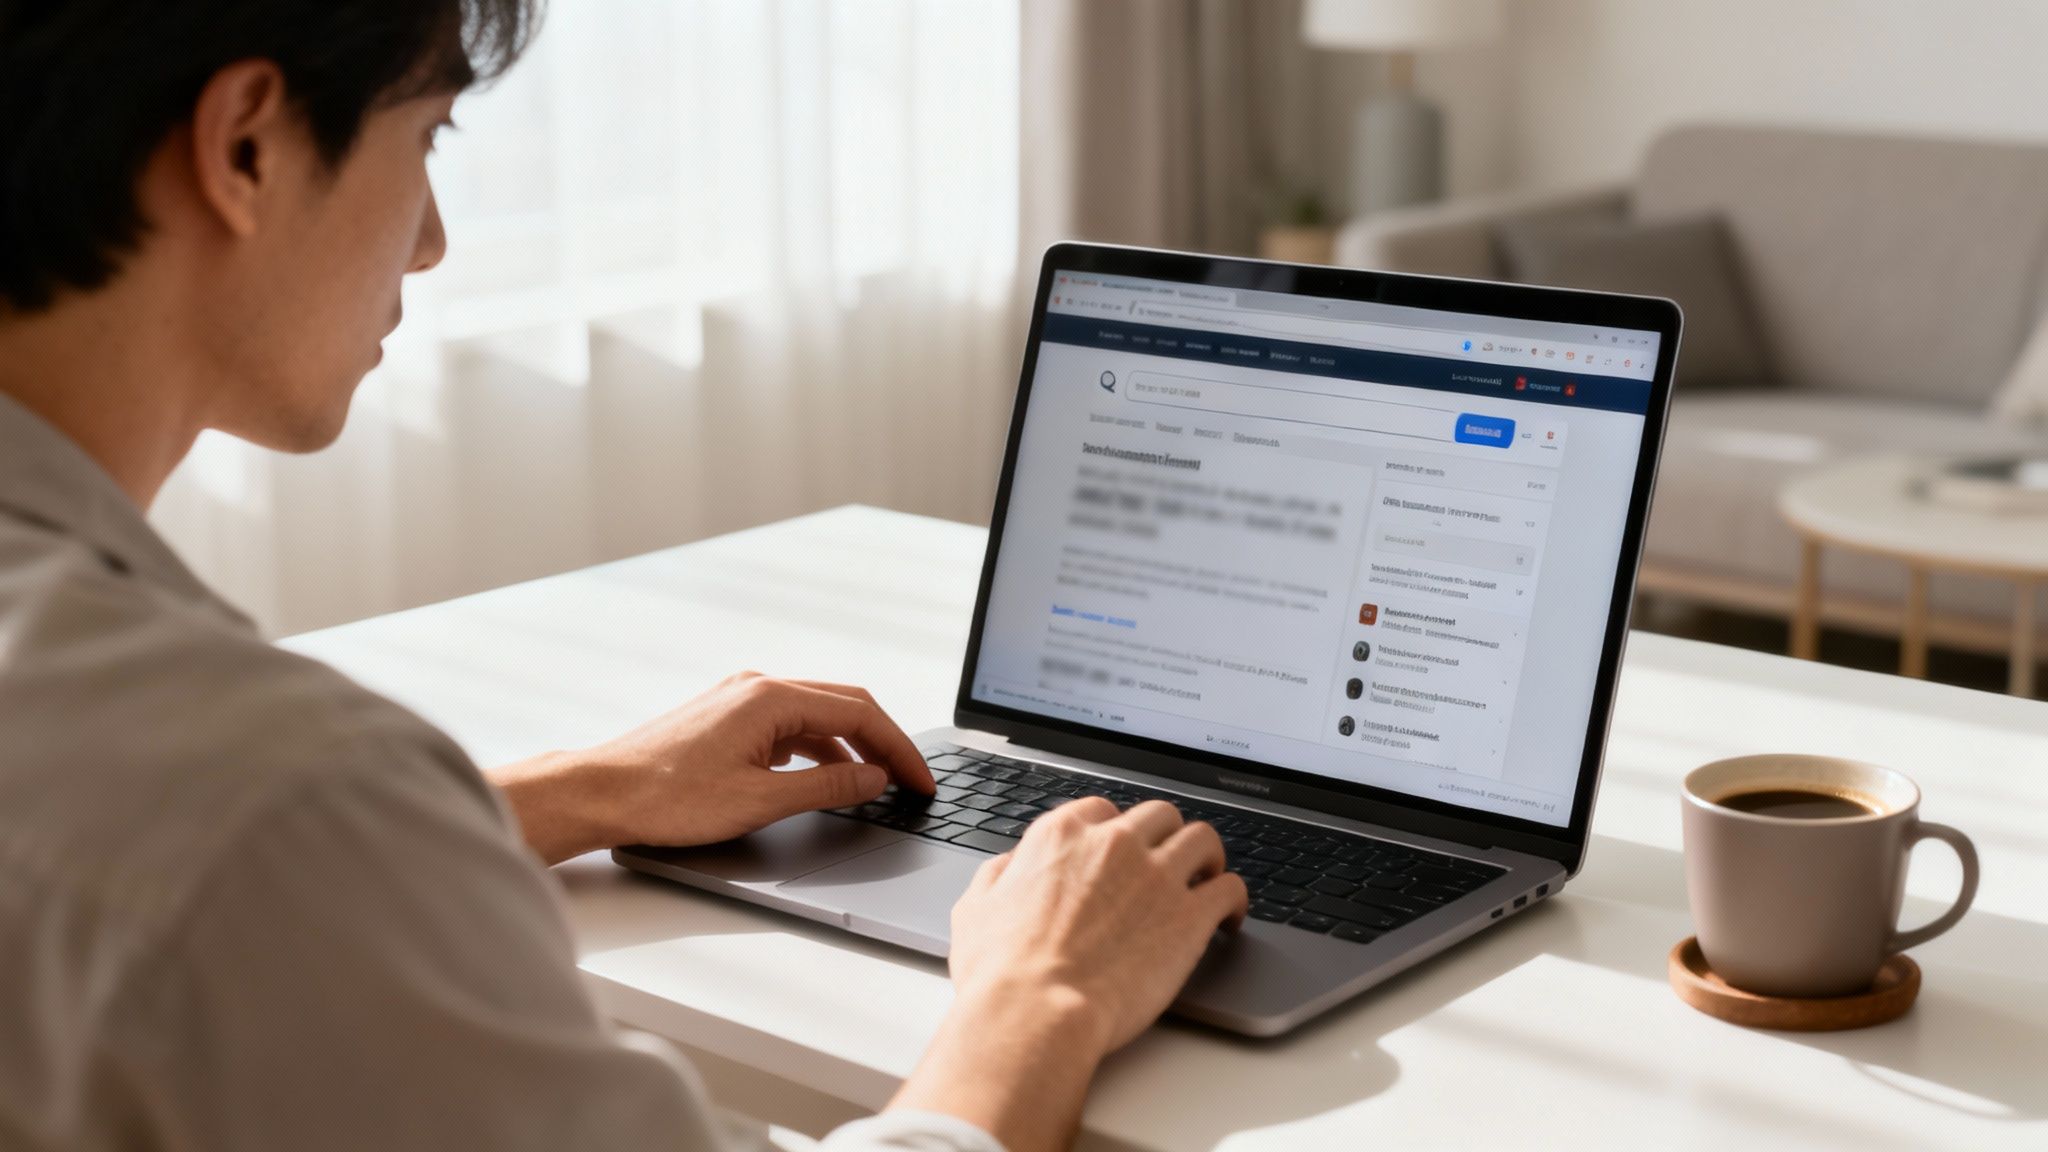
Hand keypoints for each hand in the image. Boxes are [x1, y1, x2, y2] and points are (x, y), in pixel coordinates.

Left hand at [488, 671, 932, 863]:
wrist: (602, 793)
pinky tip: (825, 778)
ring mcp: (740, 699)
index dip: (899, 750)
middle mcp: (758, 686)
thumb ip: (826, 789)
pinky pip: (789, 726)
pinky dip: (818, 750)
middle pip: (843, 706)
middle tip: (911, 782)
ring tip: (876, 785)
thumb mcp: (759, 801)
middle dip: (883, 744)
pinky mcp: (727, 717)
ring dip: (851, 748)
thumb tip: (873, 779)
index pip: (859, 714)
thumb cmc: (666, 797)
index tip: (920, 782)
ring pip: (817, 716)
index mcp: (770, 697)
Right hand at [950, 797, 1248, 1056]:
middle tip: (1169, 861)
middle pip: (1159, 815)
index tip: (1122, 850)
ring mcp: (1157, 875)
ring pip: (1202, 839)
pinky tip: (1230, 916)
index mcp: (1063, 835)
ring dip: (1207, 857)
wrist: (1035, 1010)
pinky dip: (1235, 898)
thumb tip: (1010, 868)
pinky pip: (1230, 888)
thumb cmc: (1000, 971)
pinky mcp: (1189, 915)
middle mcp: (1114, 843)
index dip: (1116, 831)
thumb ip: (999, 877)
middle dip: (1166, 835)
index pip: (1103, 810)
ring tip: (1208, 877)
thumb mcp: (976, 909)